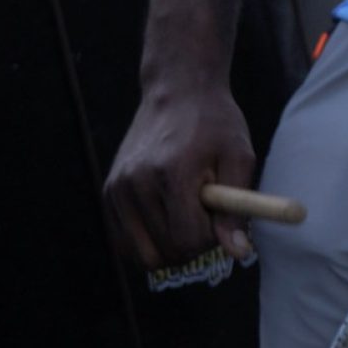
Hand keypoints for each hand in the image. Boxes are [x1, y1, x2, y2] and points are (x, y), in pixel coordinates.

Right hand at [104, 81, 255, 269]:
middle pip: (163, 253)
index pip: (187, 240)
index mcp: (172, 174)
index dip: (210, 240)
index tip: (219, 218)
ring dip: (168, 247)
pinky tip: (166, 216)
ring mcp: (117, 189)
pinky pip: (124, 242)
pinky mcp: (109, 192)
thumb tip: (238, 253)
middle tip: (204, 217)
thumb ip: (237, 208)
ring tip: (184, 214)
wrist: (176, 92)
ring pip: (141, 255)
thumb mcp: (239, 158)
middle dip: (190, 247)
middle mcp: (136, 184)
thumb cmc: (215, 124)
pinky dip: (147, 241)